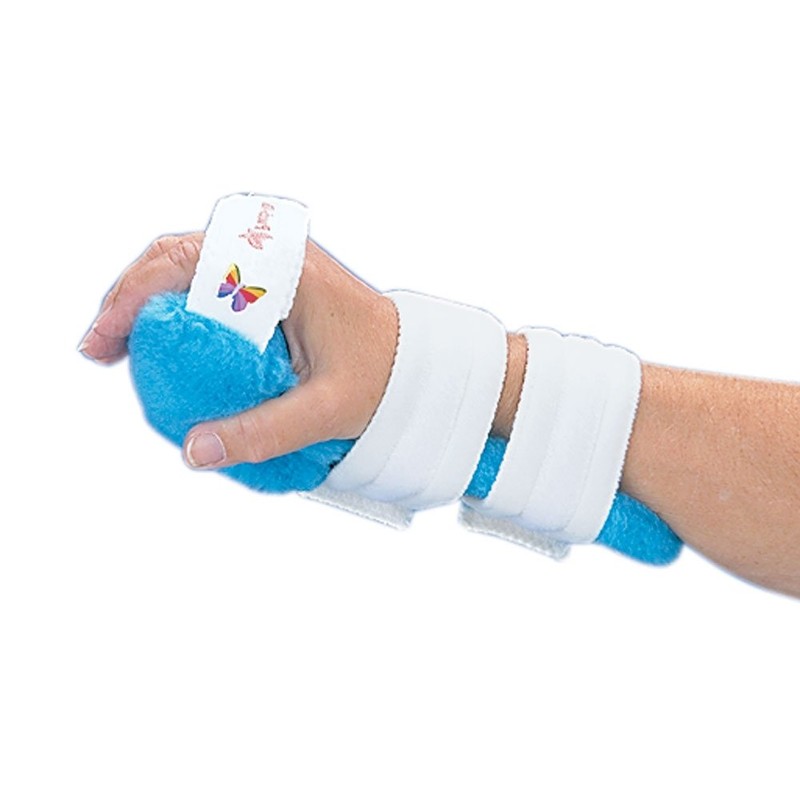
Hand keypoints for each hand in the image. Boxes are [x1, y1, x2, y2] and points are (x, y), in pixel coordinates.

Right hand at [80, 235, 399, 467]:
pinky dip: (180, 304)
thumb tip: (193, 452)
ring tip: (120, 344)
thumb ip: (263, 432)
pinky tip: (164, 338)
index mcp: (288, 268)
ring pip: (192, 263)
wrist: (420, 364)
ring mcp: (277, 264)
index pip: (190, 260)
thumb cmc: (384, 376)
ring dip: (150, 297)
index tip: (105, 340)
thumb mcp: (326, 410)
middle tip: (100, 348)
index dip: (134, 294)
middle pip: (179, 254)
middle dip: (130, 295)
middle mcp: (278, 254)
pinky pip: (215, 281)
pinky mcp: (277, 282)